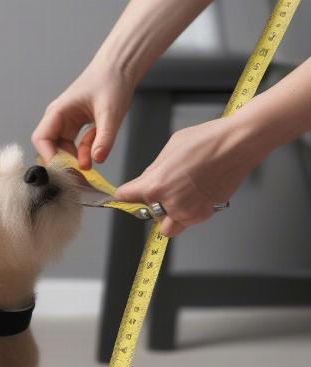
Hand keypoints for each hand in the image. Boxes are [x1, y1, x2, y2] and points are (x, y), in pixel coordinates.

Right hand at [31, 62, 135, 168]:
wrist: (121, 68)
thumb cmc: (111, 82)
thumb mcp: (110, 112)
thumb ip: (104, 137)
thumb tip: (97, 159)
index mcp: (59, 111)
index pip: (42, 139)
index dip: (49, 156)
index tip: (63, 170)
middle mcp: (59, 118)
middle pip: (50, 148)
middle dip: (63, 163)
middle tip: (78, 176)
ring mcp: (68, 123)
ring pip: (64, 150)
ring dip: (74, 161)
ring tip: (89, 170)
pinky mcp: (78, 127)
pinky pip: (76, 147)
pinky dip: (85, 153)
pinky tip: (96, 154)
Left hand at [114, 116, 262, 236]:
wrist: (239, 144)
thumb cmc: (207, 141)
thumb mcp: (169, 149)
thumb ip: (154, 170)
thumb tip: (146, 180)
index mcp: (155, 185)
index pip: (126, 197)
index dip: (126, 194)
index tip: (127, 194)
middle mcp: (170, 203)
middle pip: (147, 215)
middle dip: (152, 204)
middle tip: (162, 190)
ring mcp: (188, 212)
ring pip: (168, 225)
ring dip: (170, 214)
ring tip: (182, 193)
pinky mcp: (205, 214)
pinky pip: (188, 222)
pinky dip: (188, 213)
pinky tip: (196, 194)